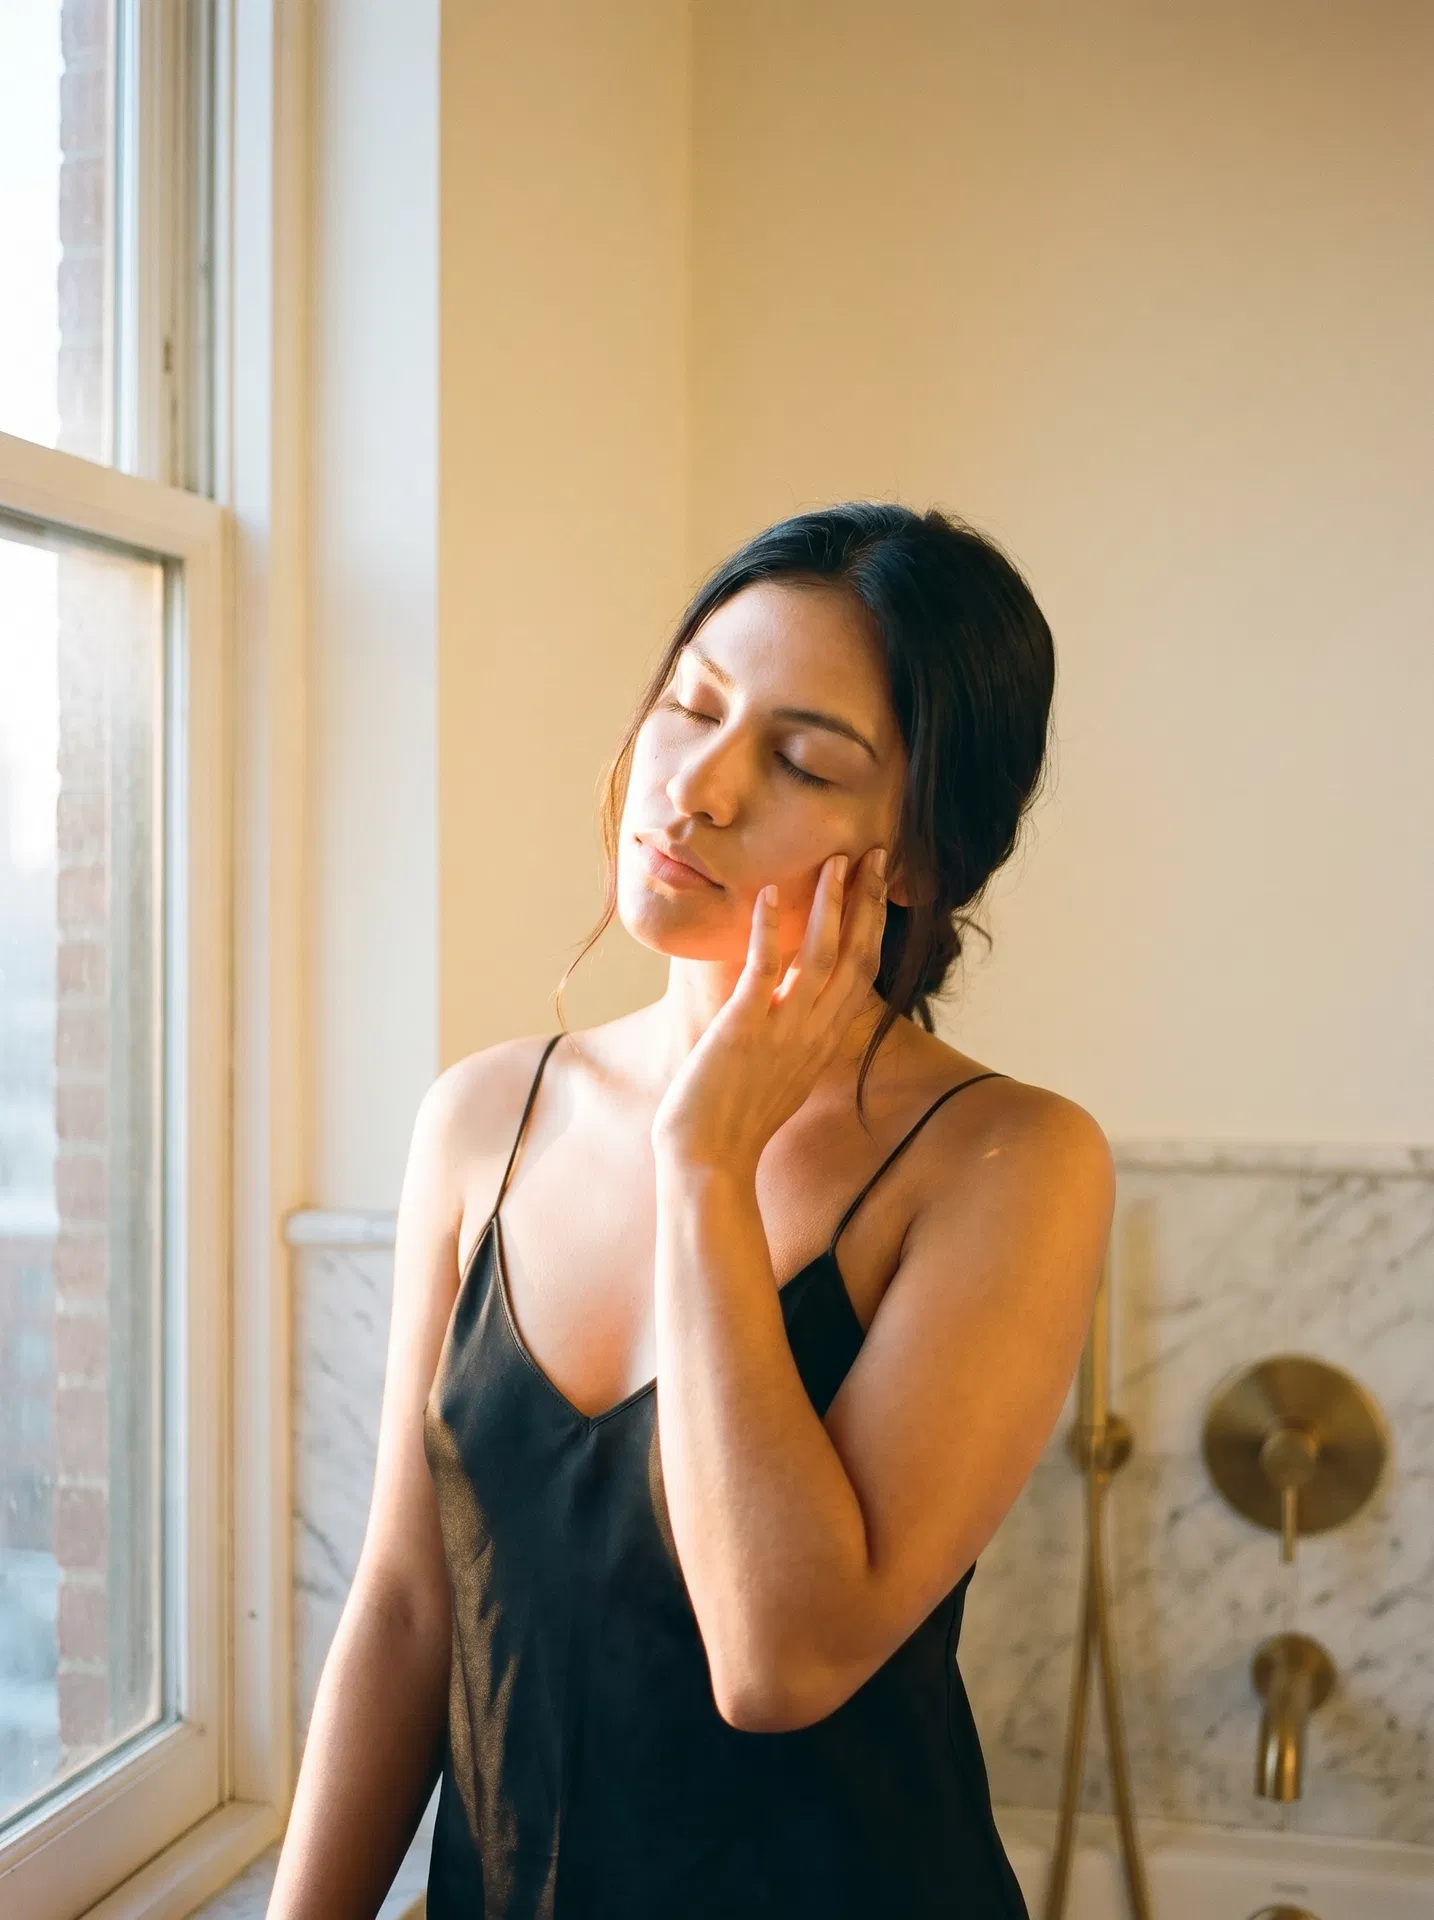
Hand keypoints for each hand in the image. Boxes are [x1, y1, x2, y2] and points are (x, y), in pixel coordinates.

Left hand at [650, 845, 889, 1175]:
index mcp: (824, 1040)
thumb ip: (794, 1036)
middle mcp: (814, 1033)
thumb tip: (789, 1006)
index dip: (873, 923)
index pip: (863, 970)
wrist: (709, 1162)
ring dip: (829, 905)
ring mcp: (782, 1032)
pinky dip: (765, 931)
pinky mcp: (744, 1032)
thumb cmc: (736, 1121)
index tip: (877, 884)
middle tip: (873, 853)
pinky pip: (763, 973)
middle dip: (866, 901)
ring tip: (834, 860)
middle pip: (856, 955)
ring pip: (819, 956)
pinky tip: (768, 894)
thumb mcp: (781, 1073)